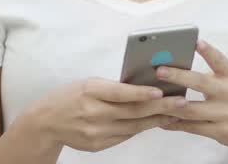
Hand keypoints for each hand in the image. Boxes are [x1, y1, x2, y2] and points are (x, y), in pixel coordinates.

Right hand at [23, 77, 186, 151]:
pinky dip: (141, 128)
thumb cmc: (70, 96)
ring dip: (156, 119)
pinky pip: (125, 136)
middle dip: (159, 107)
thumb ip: (112, 87)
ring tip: (175, 112)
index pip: (118, 92)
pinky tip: (155, 122)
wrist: (46, 121)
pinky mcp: (98, 145)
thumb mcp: (88, 84)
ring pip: (133, 126)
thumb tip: (143, 86)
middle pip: (131, 111)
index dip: (140, 92)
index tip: (159, 90)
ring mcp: (95, 132)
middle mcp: (92, 113)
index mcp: (90, 91)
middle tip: (181, 102)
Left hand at [156, 41, 227, 152]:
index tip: (196, 42)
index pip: (220, 61)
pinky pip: (193, 127)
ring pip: (192, 109)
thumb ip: (210, 74)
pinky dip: (176, 124)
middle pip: (201, 83)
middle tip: (159, 71)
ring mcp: (227, 114)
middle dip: (178, 76)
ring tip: (153, 98)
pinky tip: (162, 120)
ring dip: (170, 104)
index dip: (208, 51)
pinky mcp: (221, 131)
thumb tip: (177, 67)